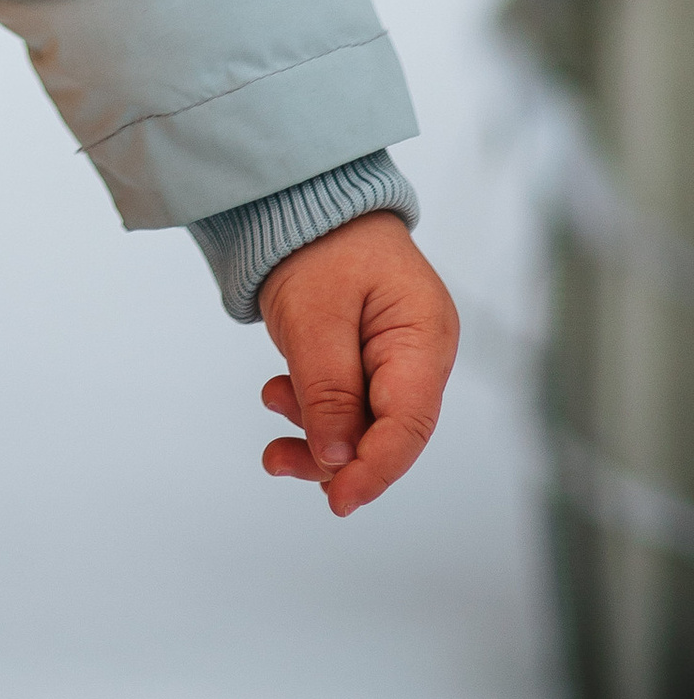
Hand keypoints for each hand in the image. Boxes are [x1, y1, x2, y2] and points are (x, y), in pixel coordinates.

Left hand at [256, 212, 457, 516]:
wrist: (304, 199)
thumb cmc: (319, 241)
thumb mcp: (316, 316)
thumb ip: (330, 391)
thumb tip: (339, 462)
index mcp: (425, 338)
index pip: (410, 425)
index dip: (375, 470)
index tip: (338, 499)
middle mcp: (420, 355)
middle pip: (387, 433)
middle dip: (335, 455)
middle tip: (278, 460)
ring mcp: (396, 359)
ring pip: (363, 425)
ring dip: (316, 433)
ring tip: (272, 405)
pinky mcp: (368, 360)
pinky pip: (347, 403)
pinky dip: (313, 409)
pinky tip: (280, 394)